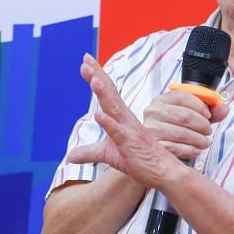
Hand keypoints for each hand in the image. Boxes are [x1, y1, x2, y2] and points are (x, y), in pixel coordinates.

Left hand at [67, 54, 182, 189]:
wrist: (163, 172)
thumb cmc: (139, 159)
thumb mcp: (109, 156)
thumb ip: (90, 153)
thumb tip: (70, 156)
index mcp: (120, 117)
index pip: (107, 93)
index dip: (96, 77)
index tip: (86, 62)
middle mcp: (125, 119)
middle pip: (110, 93)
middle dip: (98, 76)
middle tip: (86, 61)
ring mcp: (128, 130)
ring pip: (114, 109)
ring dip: (103, 94)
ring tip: (93, 80)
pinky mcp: (130, 144)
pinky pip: (118, 132)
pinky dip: (109, 124)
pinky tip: (99, 116)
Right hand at [143, 91, 229, 160]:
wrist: (162, 150)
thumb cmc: (180, 128)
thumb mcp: (196, 116)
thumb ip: (212, 110)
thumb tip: (224, 108)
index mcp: (161, 99)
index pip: (181, 96)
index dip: (199, 105)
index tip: (209, 115)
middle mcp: (152, 112)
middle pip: (183, 115)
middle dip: (202, 124)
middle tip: (209, 131)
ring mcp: (150, 130)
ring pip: (181, 133)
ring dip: (199, 139)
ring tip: (205, 142)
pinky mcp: (153, 147)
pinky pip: (175, 148)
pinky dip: (190, 150)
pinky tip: (196, 150)